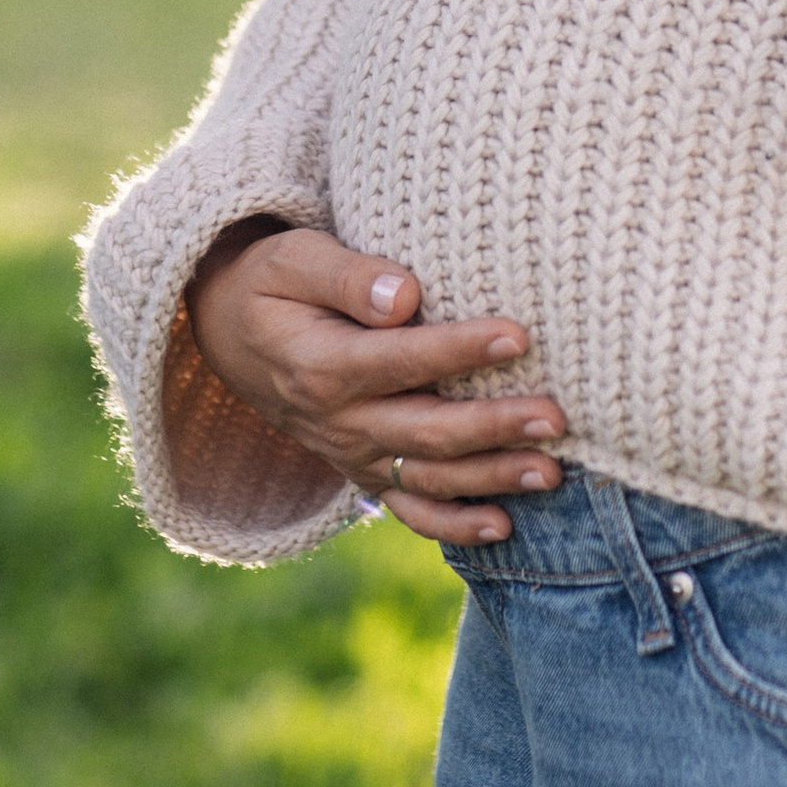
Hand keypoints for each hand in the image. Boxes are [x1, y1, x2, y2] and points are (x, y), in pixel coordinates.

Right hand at [186, 226, 564, 546]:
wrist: (230, 336)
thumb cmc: (273, 283)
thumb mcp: (293, 261)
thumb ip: (348, 277)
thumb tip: (405, 297)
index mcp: (320, 367)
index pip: (400, 361)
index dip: (459, 350)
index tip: (519, 336)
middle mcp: (337, 422)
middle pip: (425, 431)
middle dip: (494, 427)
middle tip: (556, 417)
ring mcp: (350, 454)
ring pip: (427, 477)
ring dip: (491, 477)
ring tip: (550, 470)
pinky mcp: (362, 471)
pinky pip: (408, 508)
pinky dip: (453, 525)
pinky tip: (503, 525)